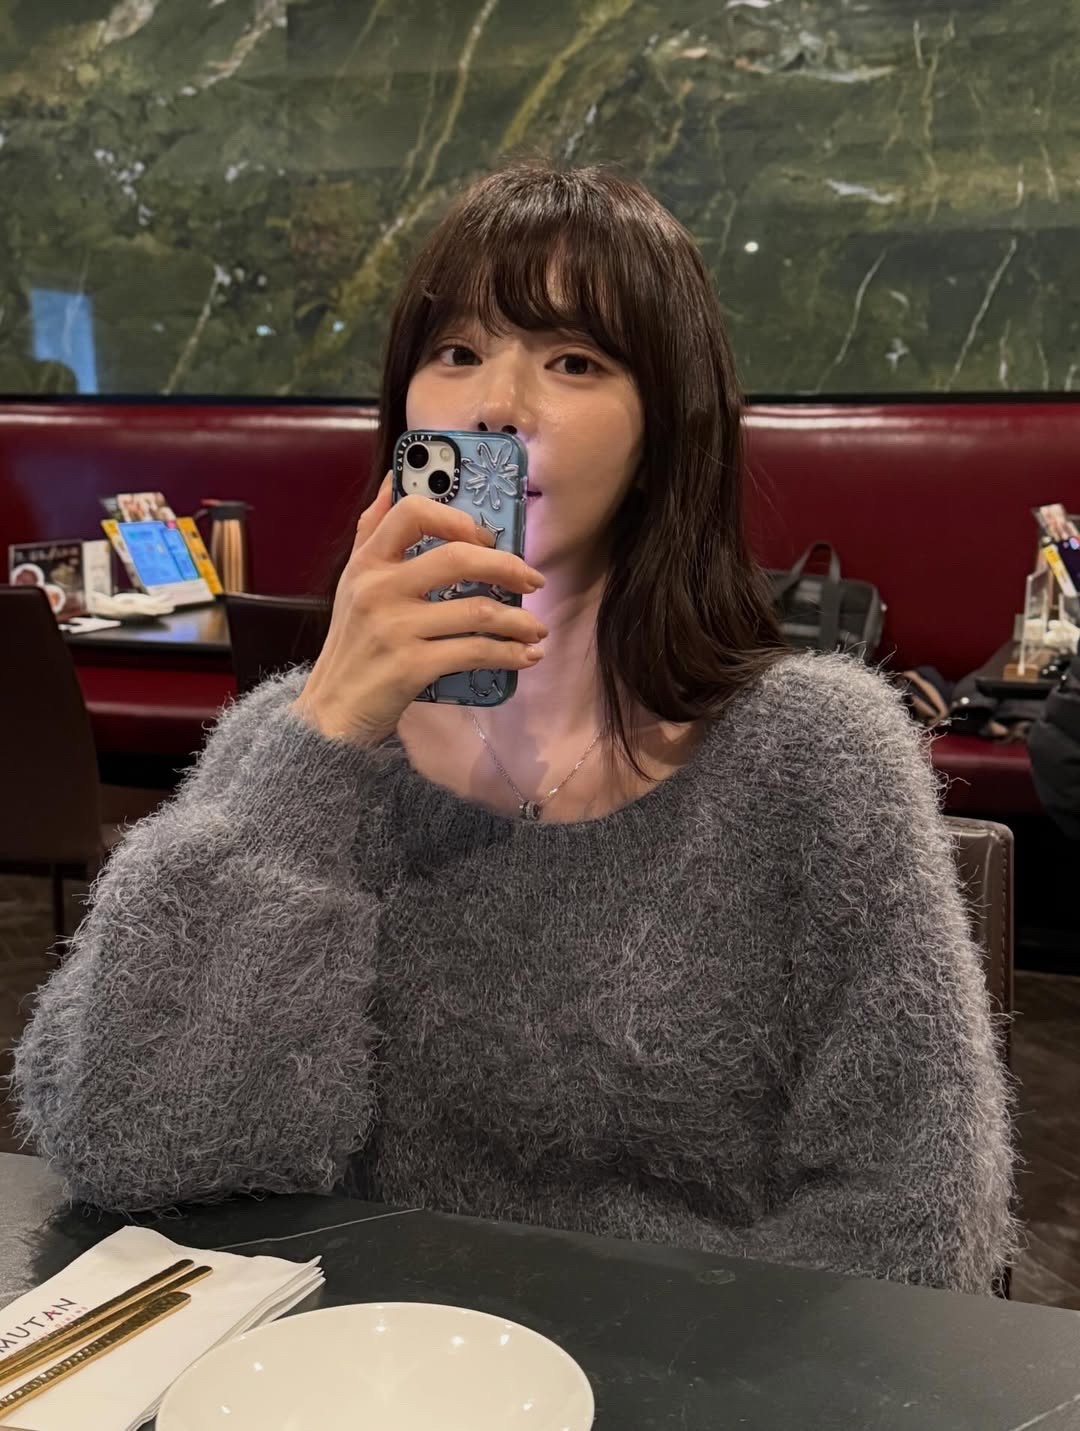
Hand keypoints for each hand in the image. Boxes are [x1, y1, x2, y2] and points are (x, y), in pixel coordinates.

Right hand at [292, 474, 546, 745]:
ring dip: (519, 620)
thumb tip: (393, 478)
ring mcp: (395, 628)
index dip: (458, 517)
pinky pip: (475, 651)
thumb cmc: (352, 645)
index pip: (412, 511)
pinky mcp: (411, 666)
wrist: (331, 713)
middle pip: (458, 558)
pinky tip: (525, 656)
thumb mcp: (352, 583)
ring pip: (477, 609)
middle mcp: (378, 589)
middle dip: (508, 567)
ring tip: (536, 629)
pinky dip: (509, 654)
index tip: (487, 535)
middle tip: (533, 581)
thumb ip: (372, 530)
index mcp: (366, 562)